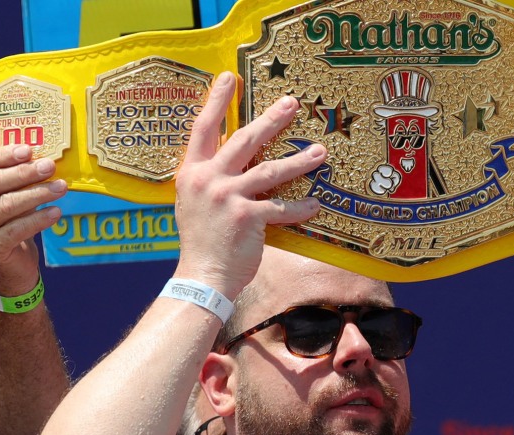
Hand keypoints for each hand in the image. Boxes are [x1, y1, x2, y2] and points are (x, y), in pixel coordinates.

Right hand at [0, 146, 66, 294]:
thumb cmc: (5, 224)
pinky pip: (16, 229)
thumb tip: (37, 157)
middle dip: (23, 173)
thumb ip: (10, 178)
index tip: (29, 150)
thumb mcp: (1, 197)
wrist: (6, 267)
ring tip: (60, 187)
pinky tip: (56, 211)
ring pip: (5, 205)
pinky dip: (38, 219)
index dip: (2, 155)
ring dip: (36, 194)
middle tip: (49, 166)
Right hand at [173, 72, 325, 297]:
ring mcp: (227, 197)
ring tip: (321, 152)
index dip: (215, 101)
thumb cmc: (201, 242)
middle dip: (271, 120)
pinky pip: (282, 208)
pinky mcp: (247, 217)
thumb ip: (209, 180)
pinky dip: (301, 208)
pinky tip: (317, 205)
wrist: (201, 277)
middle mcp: (208, 180)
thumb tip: (230, 163)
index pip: (203, 128)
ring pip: (271, 170)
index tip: (228, 78)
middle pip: (244, 139)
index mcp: (192, 173)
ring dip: (299, 160)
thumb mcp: (194, 204)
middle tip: (292, 104)